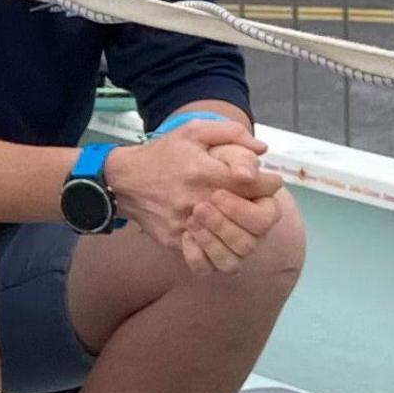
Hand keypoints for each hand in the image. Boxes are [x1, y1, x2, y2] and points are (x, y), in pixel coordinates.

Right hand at [107, 120, 282, 273]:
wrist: (123, 180)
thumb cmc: (163, 154)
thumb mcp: (194, 131)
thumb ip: (231, 133)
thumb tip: (262, 150)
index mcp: (209, 173)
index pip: (260, 186)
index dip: (270, 183)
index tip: (267, 181)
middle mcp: (201, 202)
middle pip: (257, 222)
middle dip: (265, 212)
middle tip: (259, 204)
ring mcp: (189, 226)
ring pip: (238, 249)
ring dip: (246, 236)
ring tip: (243, 224)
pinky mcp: (177, 242)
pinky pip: (209, 262)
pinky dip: (220, 254)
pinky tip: (221, 239)